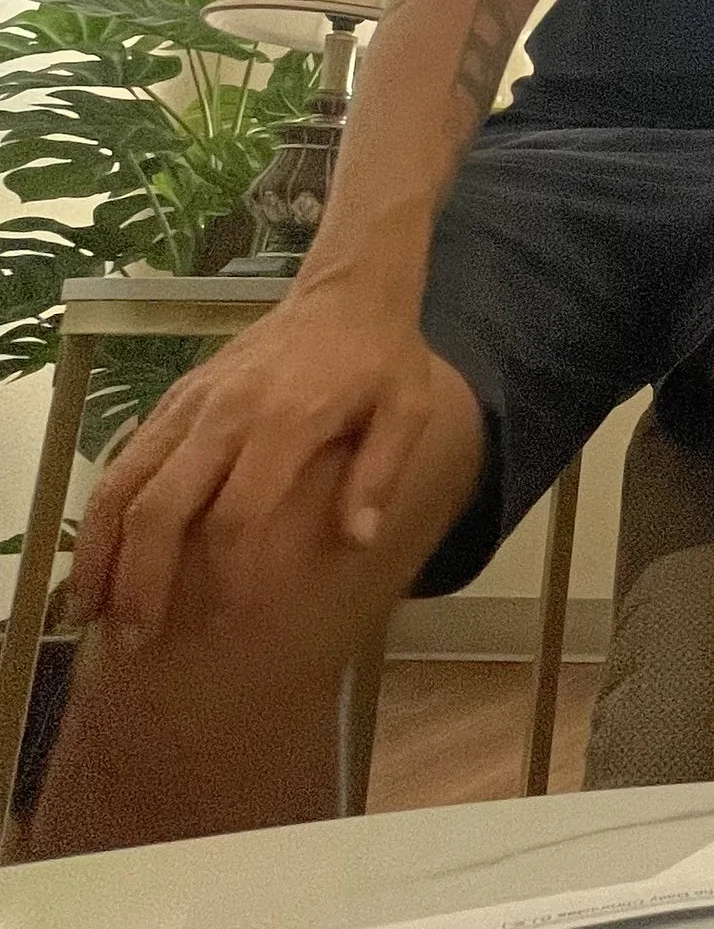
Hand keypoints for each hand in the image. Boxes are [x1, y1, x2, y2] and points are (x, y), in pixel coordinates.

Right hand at [71, 282, 449, 649]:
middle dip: (143, 579)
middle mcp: (224, 414)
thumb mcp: (406, 411)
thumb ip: (380, 475)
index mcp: (285, 421)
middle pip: (162, 507)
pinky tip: (99, 552)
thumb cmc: (382, 357)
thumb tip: (356, 541)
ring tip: (91, 609)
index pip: (239, 514)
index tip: (226, 620)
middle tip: (137, 639)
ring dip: (101, 549)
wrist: (345, 289)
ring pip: (123, 482)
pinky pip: (124, 457)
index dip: (228, 575)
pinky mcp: (175, 397)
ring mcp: (191, 403)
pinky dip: (102, 508)